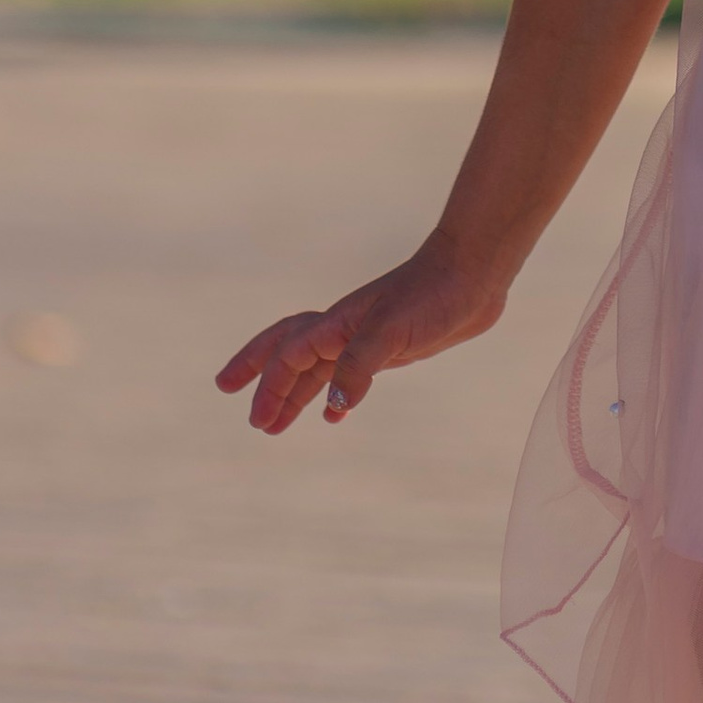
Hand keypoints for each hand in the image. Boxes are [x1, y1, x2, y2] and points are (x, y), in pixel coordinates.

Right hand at [216, 239, 504, 434]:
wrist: (475, 276)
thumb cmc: (433, 296)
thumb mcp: (394, 332)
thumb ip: (360, 366)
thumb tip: (334, 408)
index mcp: (337, 323)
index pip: (290, 356)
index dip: (270, 387)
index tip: (258, 421)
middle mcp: (344, 329)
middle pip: (287, 349)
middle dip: (257, 371)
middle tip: (227, 390)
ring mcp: (364, 338)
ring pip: (315, 368)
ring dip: (292, 394)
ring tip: (272, 425)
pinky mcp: (388, 347)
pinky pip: (345, 373)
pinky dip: (333, 395)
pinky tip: (334, 417)